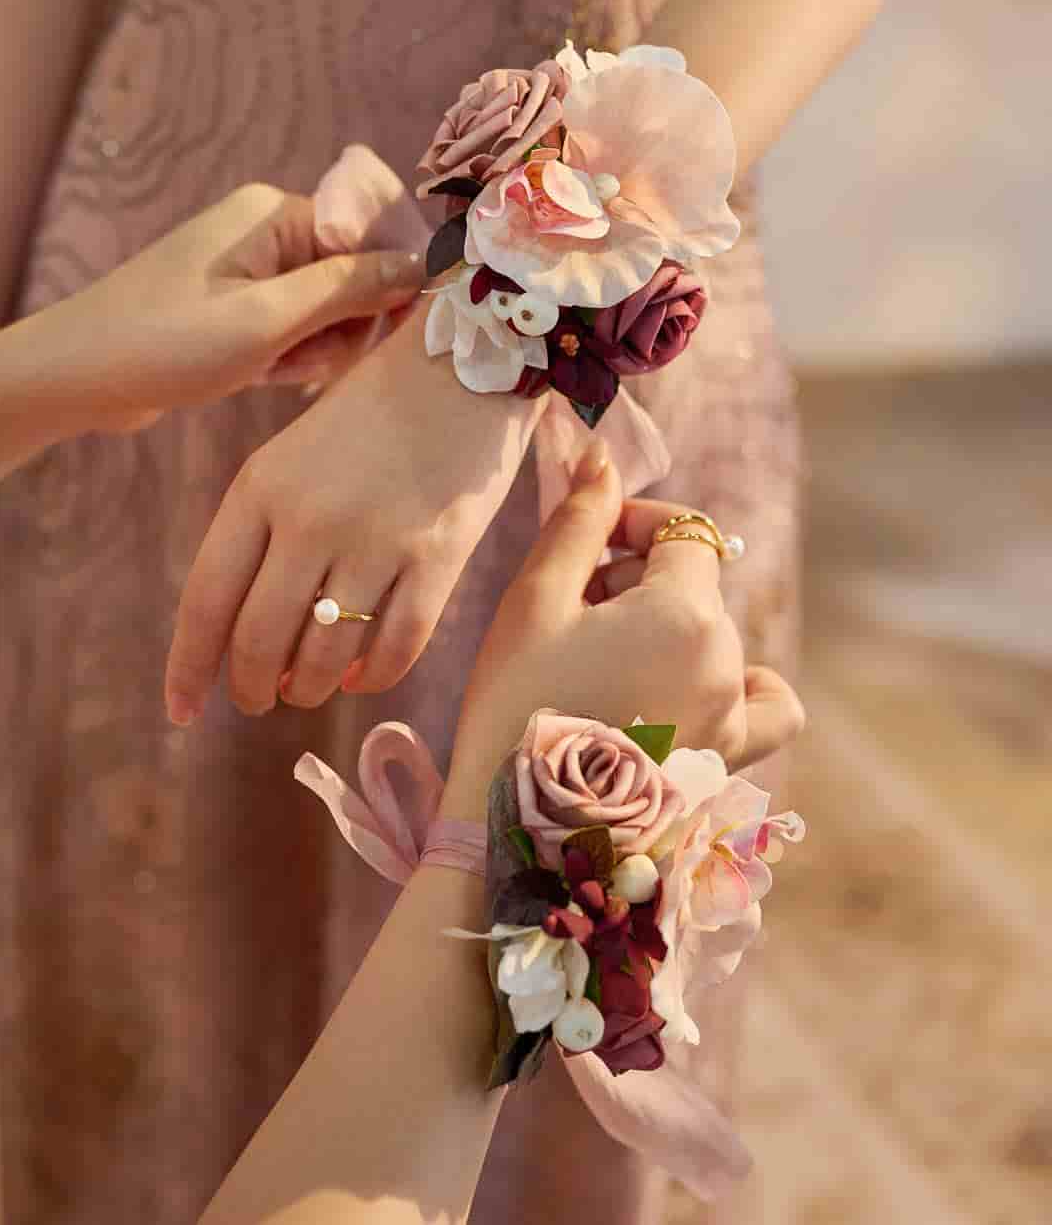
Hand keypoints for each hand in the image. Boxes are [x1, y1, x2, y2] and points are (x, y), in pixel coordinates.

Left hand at [27, 184, 425, 433]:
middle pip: (352, 276)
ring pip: (323, 312)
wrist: (72, 377)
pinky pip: (289, 331)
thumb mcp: (266, 320)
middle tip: (304, 364)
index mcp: (273, 212)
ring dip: (312, 350)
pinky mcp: (230, 309)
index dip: (385, 290)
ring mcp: (245, 271)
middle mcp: (262, 231)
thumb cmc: (162, 344)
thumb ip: (348, 289)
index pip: (371, 236)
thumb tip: (422, 265)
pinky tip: (260, 379)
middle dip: (342, 328)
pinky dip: (284, 359)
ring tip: (273, 373)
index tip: (376, 339)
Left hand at [166, 311, 538, 722]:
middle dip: (250, 688)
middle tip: (254, 700)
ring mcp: (376, 541)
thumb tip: (238, 632)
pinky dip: (372, 677)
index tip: (179, 710)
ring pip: (325, 656)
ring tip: (304, 689)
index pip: (206, 599)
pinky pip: (396, 648)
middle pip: (260, 642)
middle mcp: (310, 519)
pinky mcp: (439, 557)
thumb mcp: (289, 457)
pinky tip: (360, 676)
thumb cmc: (369, 412)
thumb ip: (260, 533)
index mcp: (259, 488)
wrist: (467, 358)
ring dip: (308, 688)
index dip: (188, 667)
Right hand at [441, 444, 805, 814]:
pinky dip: (740, 685)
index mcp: (687, 614)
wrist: (517, 826)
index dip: (631, 524)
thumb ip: (579, 522)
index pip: (685, 532)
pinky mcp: (725, 761)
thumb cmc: (515, 704)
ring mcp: (734, 719)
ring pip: (719, 640)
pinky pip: (766, 706)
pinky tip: (687, 689)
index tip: (584, 544)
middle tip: (566, 614)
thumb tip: (603, 456)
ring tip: (610, 658)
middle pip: (696, 588)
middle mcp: (729, 663)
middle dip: (635, 582)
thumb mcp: (534, 601)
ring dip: (673, 631)